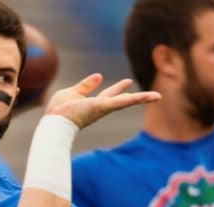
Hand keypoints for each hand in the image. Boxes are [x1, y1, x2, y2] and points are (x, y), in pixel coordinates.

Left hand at [45, 74, 159, 128]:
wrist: (56, 122)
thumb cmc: (59, 110)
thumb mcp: (73, 92)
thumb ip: (86, 86)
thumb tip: (100, 76)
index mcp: (92, 104)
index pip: (108, 94)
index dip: (117, 88)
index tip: (127, 82)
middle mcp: (100, 107)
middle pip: (119, 98)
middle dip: (131, 92)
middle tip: (146, 89)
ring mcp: (104, 108)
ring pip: (126, 102)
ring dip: (142, 99)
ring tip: (157, 96)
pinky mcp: (105, 107)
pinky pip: (125, 101)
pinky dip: (139, 98)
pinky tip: (154, 97)